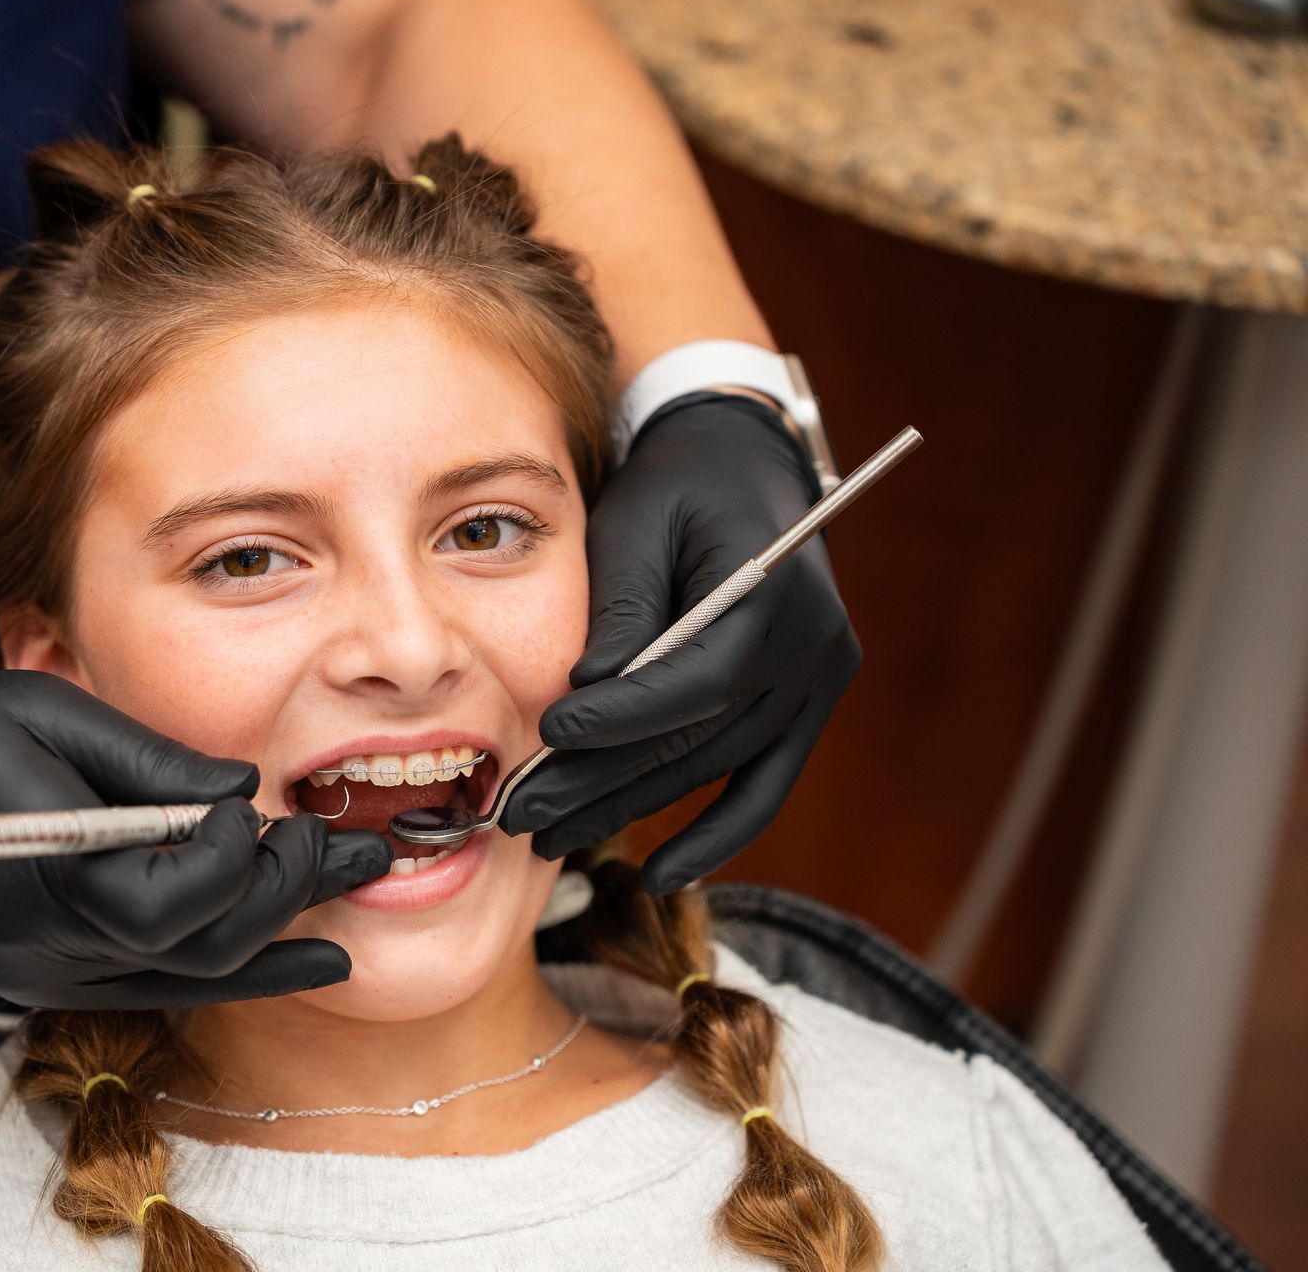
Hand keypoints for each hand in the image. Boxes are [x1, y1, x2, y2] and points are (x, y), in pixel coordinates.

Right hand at [0, 670, 390, 1007]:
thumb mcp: (31, 712)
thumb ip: (143, 756)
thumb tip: (240, 787)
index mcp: (58, 873)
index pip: (183, 893)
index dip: (241, 852)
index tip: (258, 804)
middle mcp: (64, 943)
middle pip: (209, 943)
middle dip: (289, 891)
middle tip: (349, 844)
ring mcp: (59, 972)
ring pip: (198, 975)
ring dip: (287, 937)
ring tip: (360, 898)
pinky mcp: (56, 978)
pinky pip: (166, 990)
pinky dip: (244, 974)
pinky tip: (309, 961)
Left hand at [498, 395, 859, 891]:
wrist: (743, 466)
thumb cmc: (677, 485)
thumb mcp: (636, 521)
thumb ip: (620, 607)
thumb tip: (585, 692)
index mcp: (776, 590)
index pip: (694, 682)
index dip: (619, 719)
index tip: (548, 738)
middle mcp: (812, 648)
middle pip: (698, 738)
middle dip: (601, 782)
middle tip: (522, 816)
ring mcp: (818, 684)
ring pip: (717, 768)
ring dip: (633, 809)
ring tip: (553, 837)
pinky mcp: (807, 708)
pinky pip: (765, 785)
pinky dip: (717, 834)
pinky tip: (662, 875)